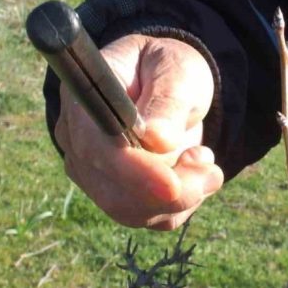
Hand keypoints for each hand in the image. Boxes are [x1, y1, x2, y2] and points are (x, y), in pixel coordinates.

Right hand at [54, 34, 223, 229]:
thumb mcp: (175, 70)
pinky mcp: (116, 196)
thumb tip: (157, 140)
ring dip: (183, 196)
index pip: (95, 150)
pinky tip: (194, 169)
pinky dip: (184, 202)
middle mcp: (77, 142)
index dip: (132, 171)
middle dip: (170, 191)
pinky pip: (153, 218)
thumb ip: (167, 101)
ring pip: (135, 212)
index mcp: (83, 100)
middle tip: (210, 168)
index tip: (172, 184)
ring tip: (204, 157)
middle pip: (113, 192)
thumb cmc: (166, 69)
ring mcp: (92, 174)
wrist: (169, 85)